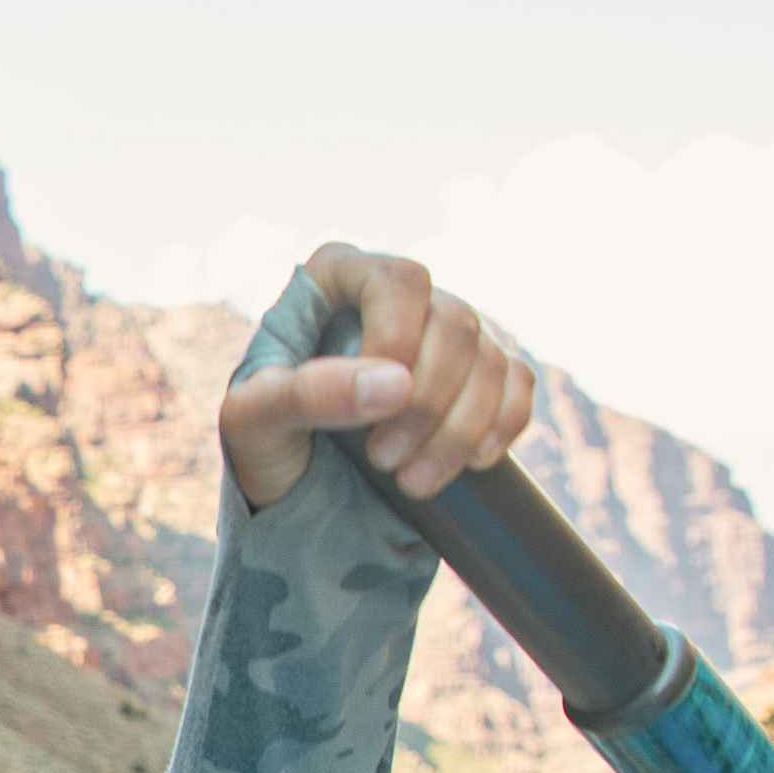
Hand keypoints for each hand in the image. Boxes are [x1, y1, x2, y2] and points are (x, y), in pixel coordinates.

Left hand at [216, 242, 535, 510]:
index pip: (398, 281)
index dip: (397, 340)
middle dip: (427, 403)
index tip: (372, 408)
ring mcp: (442, 333)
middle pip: (454, 322)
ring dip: (460, 430)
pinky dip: (502, 425)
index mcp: (336, 279)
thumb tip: (396, 383)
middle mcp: (399, 296)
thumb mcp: (256, 423)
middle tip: (384, 461)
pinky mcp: (476, 376)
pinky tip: (472, 463)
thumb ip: (307, 394)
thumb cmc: (263, 444)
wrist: (296, 493)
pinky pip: (517, 383)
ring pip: (490, 359)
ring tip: (413, 483)